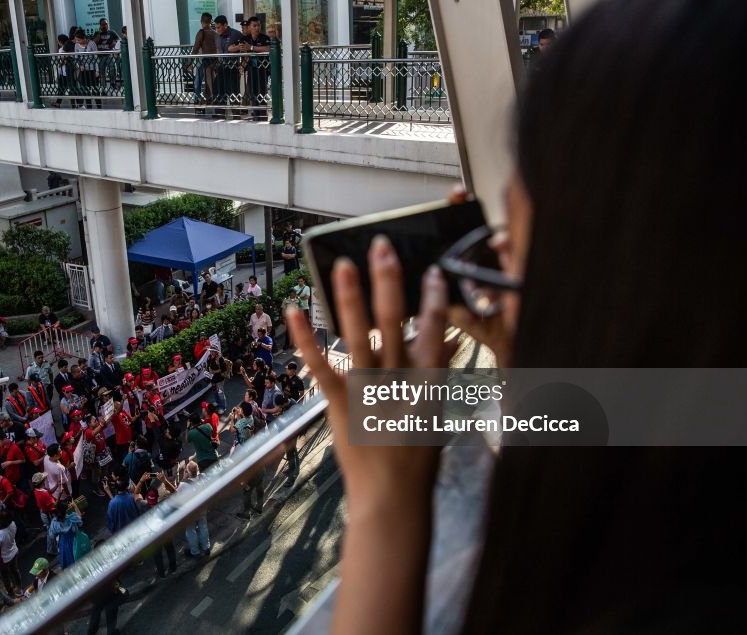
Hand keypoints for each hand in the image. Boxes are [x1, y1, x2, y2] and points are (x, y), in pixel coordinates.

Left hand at [286, 237, 449, 504]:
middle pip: (393, 324)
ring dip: (349, 298)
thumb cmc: (418, 458)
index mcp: (427, 385)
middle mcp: (397, 383)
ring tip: (341, 265)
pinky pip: (321, 366)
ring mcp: (365, 393)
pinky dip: (306, 338)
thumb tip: (452, 337)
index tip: (431, 270)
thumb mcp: (438, 412)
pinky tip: (294, 311)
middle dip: (387, 282)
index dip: (433, 300)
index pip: (434, 333)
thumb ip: (442, 372)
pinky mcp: (338, 404)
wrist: (391, 499)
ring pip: (358, 337)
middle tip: (380, 247)